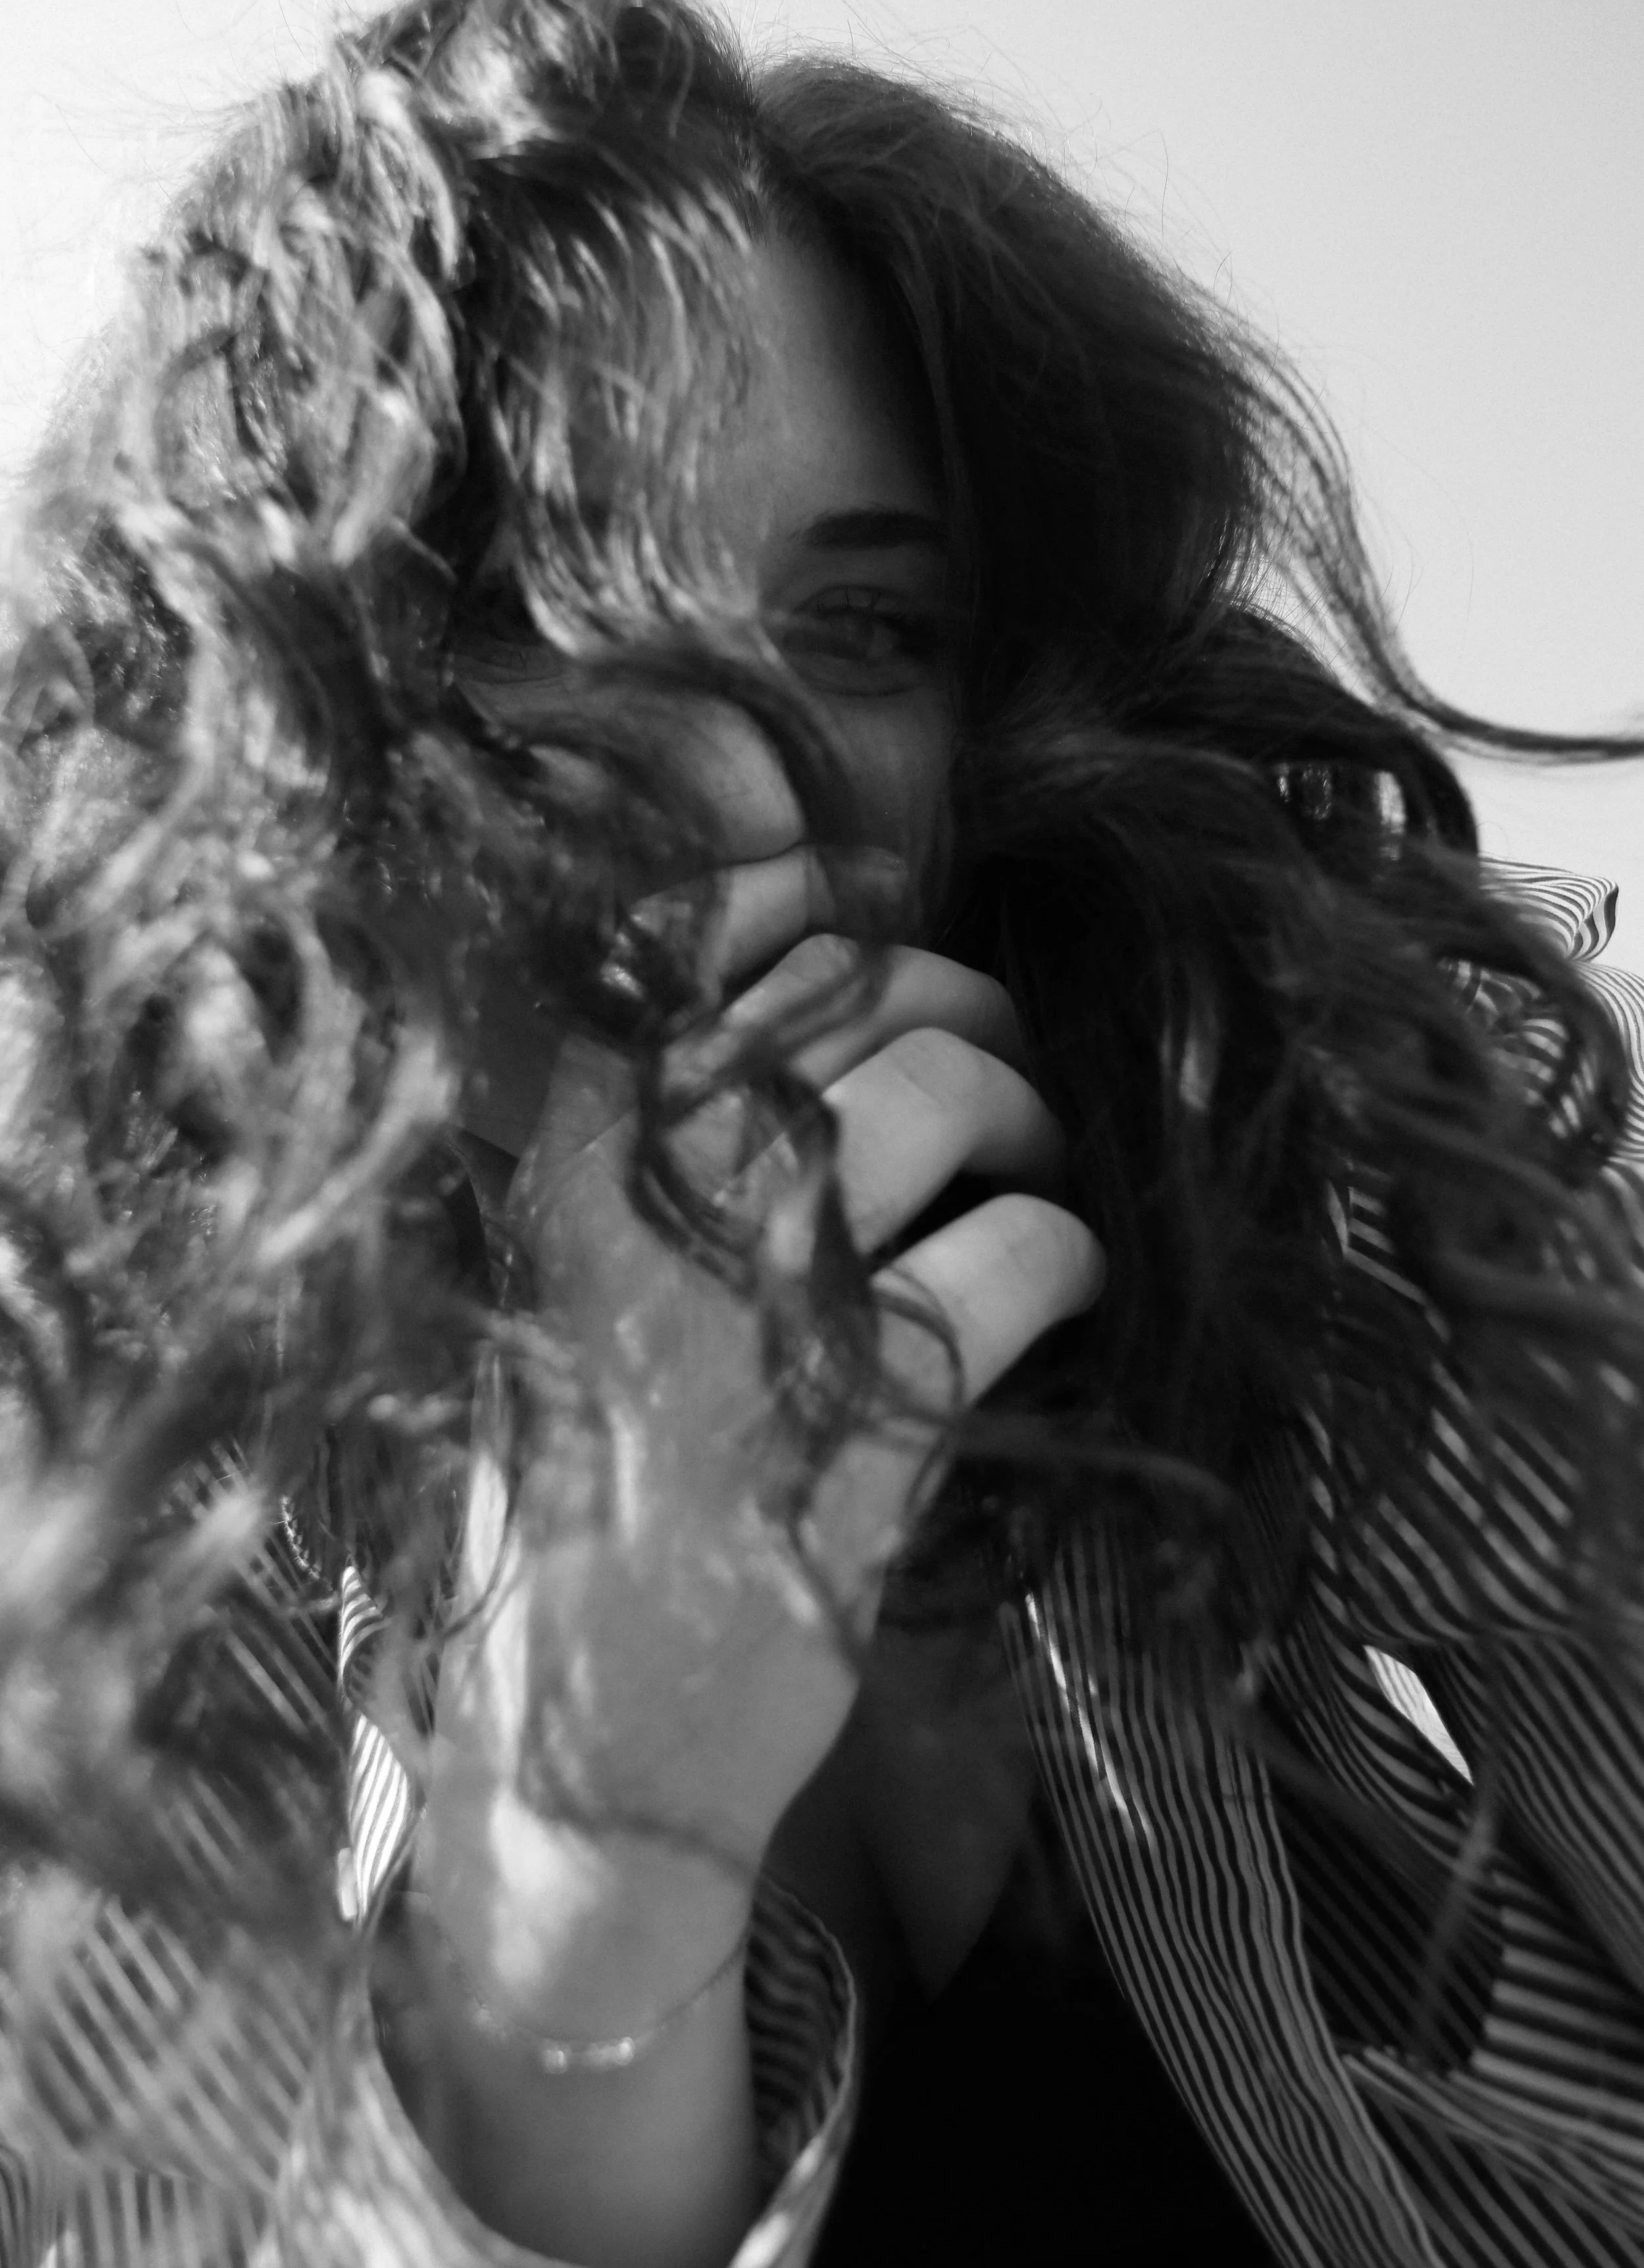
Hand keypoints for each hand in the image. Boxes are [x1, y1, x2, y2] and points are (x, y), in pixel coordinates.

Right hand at [419, 850, 1101, 2017]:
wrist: (585, 1748)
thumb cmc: (593, 1504)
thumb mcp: (576, 1293)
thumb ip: (661, 1152)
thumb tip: (837, 1010)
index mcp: (562, 1157)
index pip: (687, 936)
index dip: (809, 893)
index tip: (882, 898)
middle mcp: (646, 1192)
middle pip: (856, 993)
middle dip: (964, 1010)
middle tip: (1003, 1079)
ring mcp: (752, 1292)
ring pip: (942, 1087)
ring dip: (1027, 1116)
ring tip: (1037, 1177)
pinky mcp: (865, 1410)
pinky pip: (1021, 1250)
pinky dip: (1073, 1254)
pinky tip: (1064, 1292)